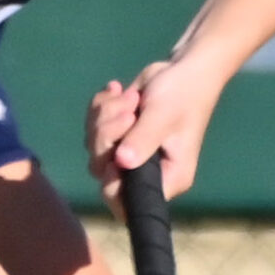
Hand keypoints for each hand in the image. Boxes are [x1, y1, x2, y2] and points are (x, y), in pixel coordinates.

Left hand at [87, 59, 223, 207]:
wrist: (182, 68)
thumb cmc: (182, 94)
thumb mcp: (163, 116)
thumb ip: (143, 140)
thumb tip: (121, 162)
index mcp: (167, 178)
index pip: (132, 205)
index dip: (113, 186)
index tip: (114, 156)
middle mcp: (146, 172)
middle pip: (102, 171)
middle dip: (107, 137)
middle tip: (128, 114)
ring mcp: (128, 153)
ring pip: (94, 146)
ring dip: (105, 116)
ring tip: (129, 98)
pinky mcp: (117, 134)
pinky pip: (92, 127)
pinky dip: (101, 106)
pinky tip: (117, 90)